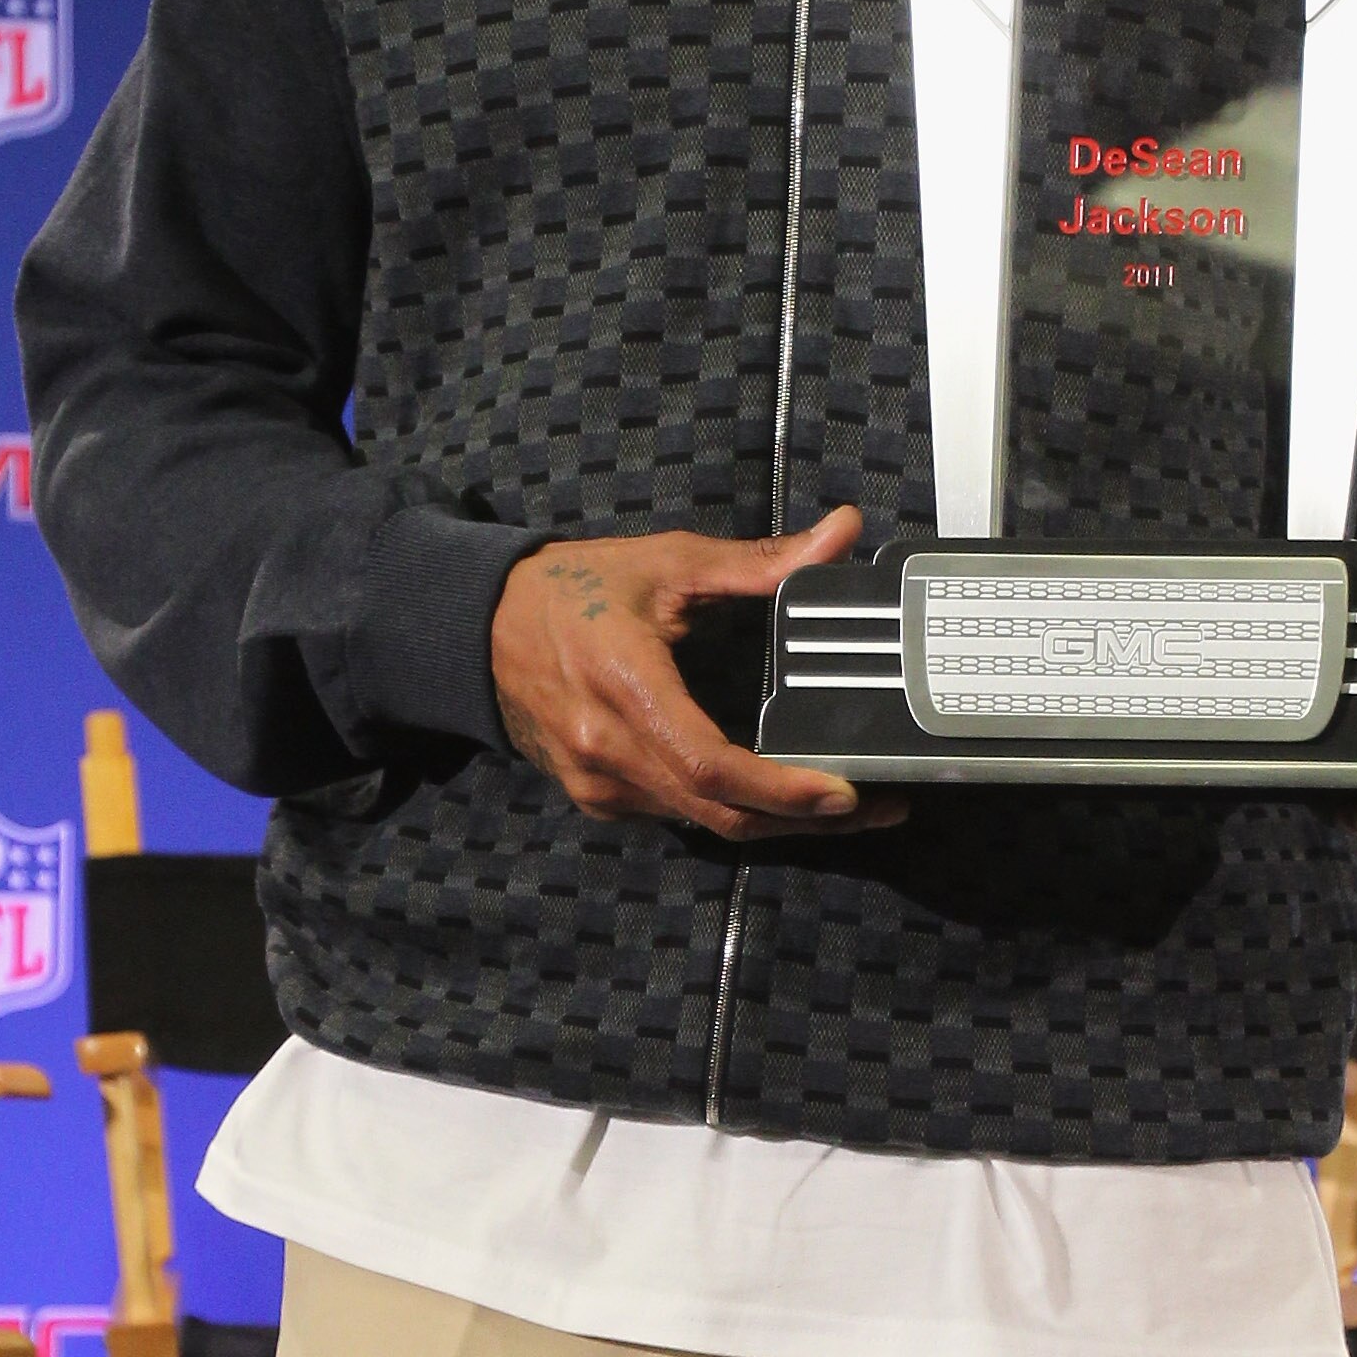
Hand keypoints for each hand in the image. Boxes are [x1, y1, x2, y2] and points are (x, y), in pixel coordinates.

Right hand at [490, 505, 906, 840]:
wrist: (479, 627)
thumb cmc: (574, 587)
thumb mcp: (668, 562)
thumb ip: (760, 561)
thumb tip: (842, 533)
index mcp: (626, 688)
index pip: (712, 765)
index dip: (783, 790)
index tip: (844, 793)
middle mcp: (608, 753)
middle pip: (719, 812)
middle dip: (804, 821)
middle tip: (878, 808)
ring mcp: (599, 785)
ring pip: (702, 823)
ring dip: (774, 823)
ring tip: (844, 807)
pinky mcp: (597, 797)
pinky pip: (677, 814)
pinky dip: (732, 811)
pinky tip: (776, 797)